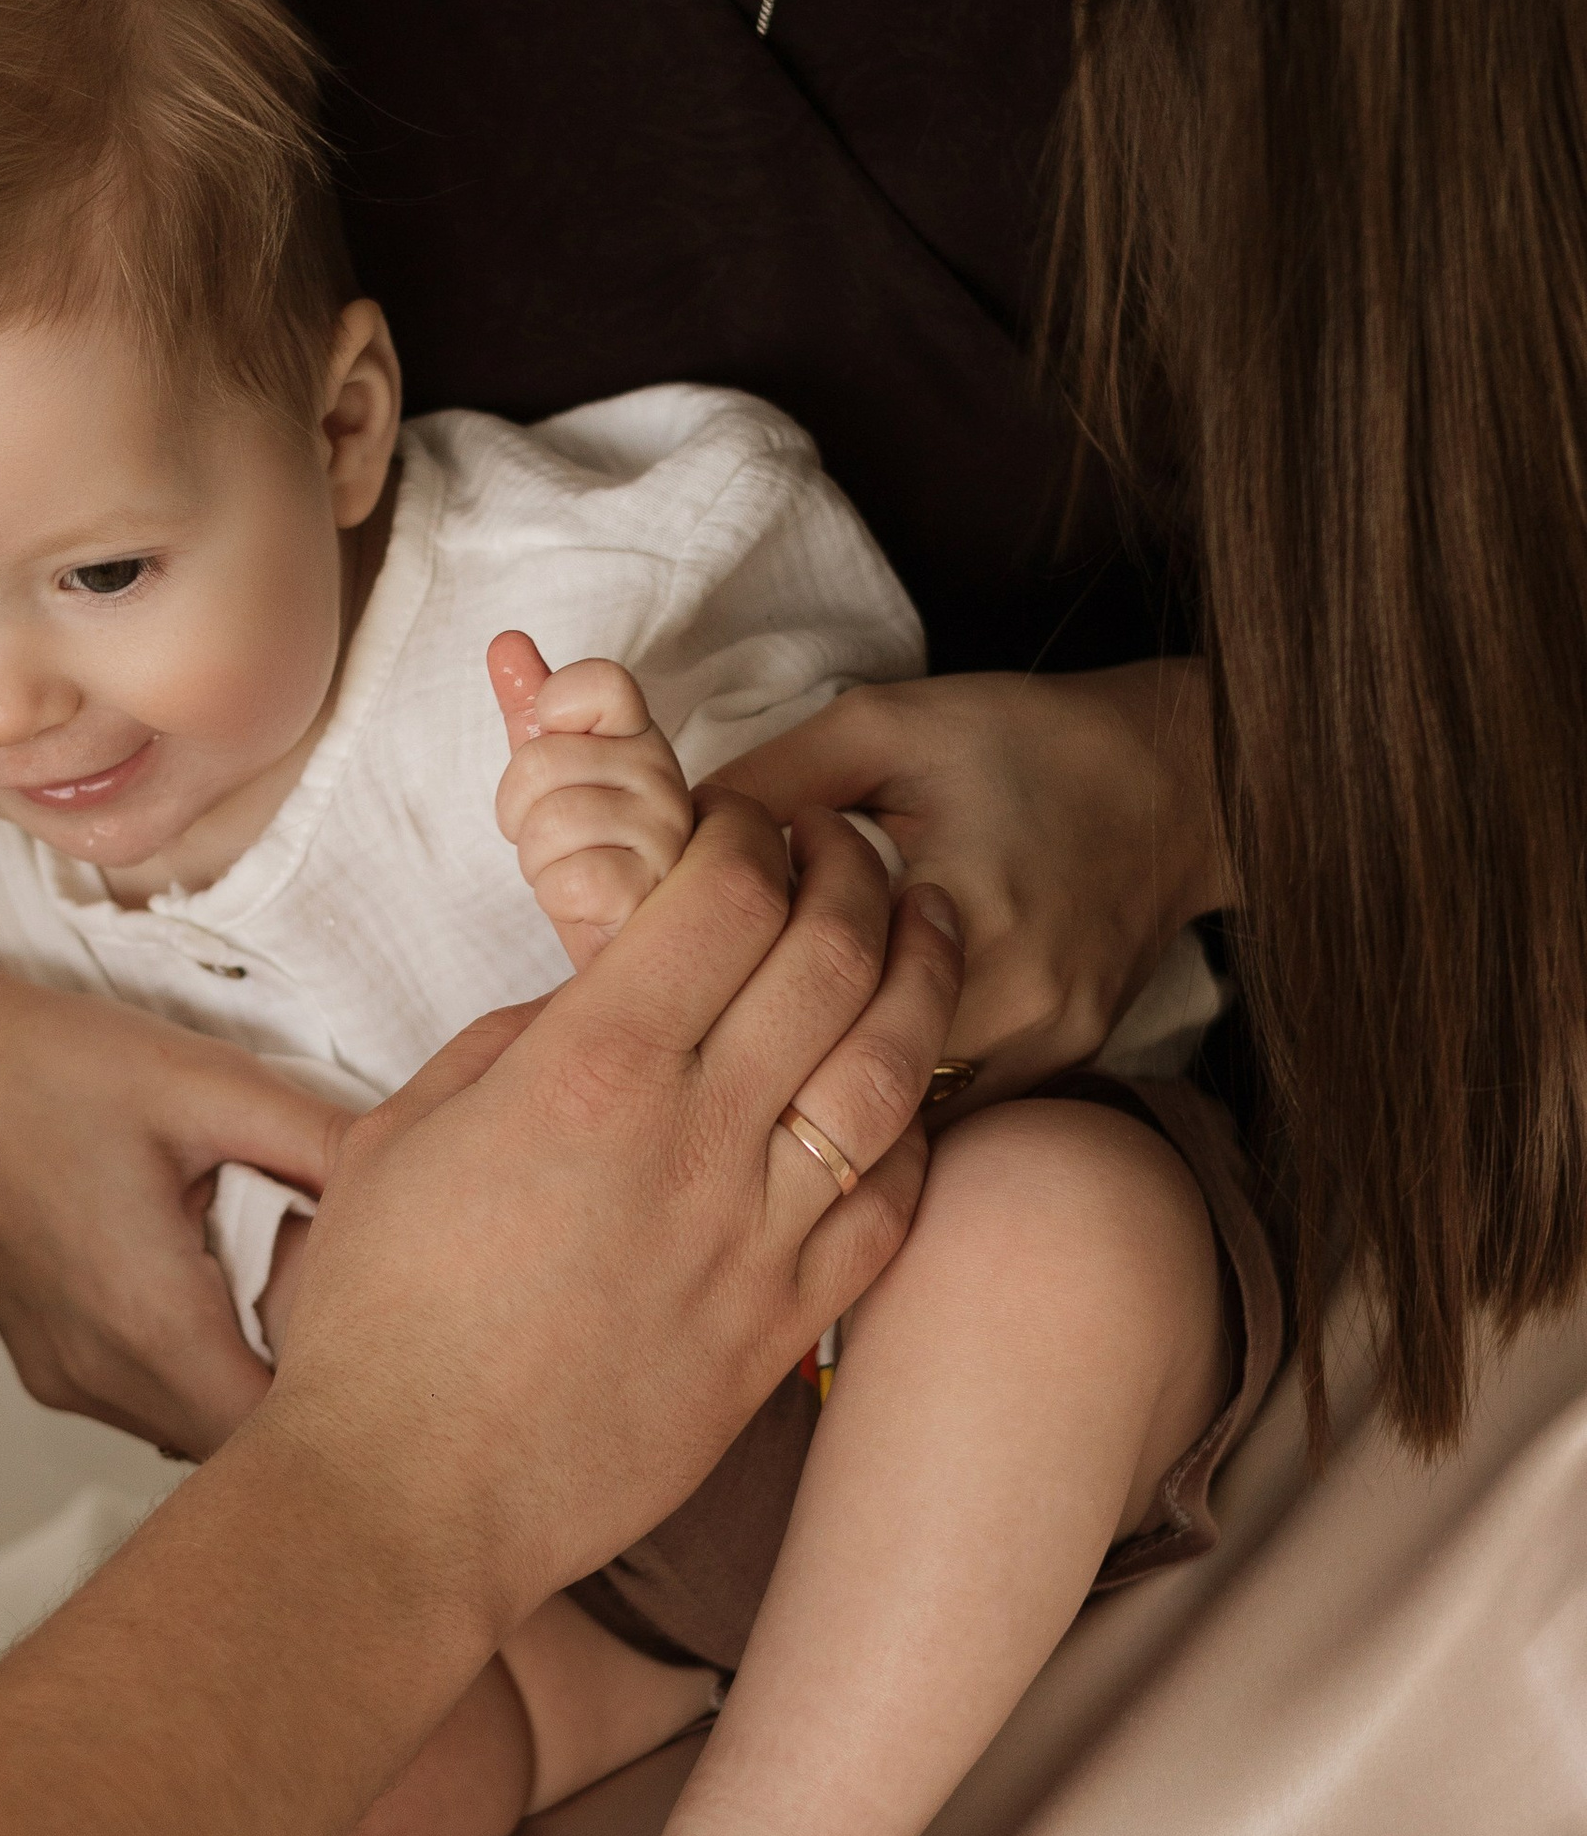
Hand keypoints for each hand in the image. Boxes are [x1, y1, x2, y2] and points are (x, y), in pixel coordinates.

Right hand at [0, 919, 346, 1457]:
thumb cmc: (51, 1063)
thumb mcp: (210, 1082)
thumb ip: (327, 1142)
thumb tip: (422, 1184)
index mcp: (147, 1317)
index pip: (282, 1430)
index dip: (349, 1391)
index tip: (386, 1332)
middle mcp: (97, 1373)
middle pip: (242, 1442)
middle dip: (307, 1387)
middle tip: (345, 1302)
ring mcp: (63, 1377)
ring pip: (193, 1430)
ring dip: (247, 1382)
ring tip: (277, 1292)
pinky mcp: (45, 1365)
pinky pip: (147, 1404)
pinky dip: (196, 1370)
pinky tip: (214, 1291)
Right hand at [267, 799, 965, 1615]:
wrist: (409, 1501)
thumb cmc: (378, 1323)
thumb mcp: (403, 1132)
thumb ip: (512, 1044)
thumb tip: (591, 1002)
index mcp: (590, 1069)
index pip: (725, 893)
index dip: (752, 831)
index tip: (744, 820)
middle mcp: (695, 1139)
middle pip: (835, 955)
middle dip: (854, 873)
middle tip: (845, 849)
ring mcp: (756, 1239)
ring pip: (893, 1068)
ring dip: (922, 974)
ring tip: (922, 930)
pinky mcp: (782, 1330)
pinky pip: (893, 1205)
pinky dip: (916, 1128)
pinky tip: (906, 1092)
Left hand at [489, 631, 694, 970]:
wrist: (634, 944)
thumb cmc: (592, 851)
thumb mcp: (558, 775)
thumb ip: (534, 708)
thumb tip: (504, 642)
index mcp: (638, 737)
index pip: (601, 681)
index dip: (554, 709)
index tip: (557, 747)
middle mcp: (663, 776)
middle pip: (540, 761)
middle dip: (518, 811)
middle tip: (550, 837)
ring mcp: (668, 834)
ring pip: (549, 825)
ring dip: (536, 861)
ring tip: (571, 869)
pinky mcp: (659, 893)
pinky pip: (569, 881)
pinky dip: (558, 897)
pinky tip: (588, 902)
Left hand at [710, 663, 1225, 1096]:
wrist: (1183, 784)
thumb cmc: (1025, 740)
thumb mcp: (882, 727)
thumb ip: (766, 781)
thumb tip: (652, 842)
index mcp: (962, 905)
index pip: (798, 975)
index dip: (720, 978)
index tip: (665, 966)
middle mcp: (1010, 1001)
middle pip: (837, 1057)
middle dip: (755, 1042)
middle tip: (692, 1017)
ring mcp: (1040, 1051)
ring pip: (885, 1102)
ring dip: (816, 1072)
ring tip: (756, 1035)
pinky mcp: (1055, 1072)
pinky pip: (941, 1108)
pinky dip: (879, 1084)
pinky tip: (837, 1052)